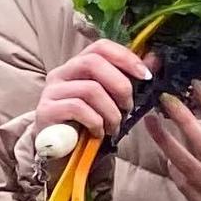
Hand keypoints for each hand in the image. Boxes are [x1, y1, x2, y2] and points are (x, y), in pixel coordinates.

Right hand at [31, 35, 149, 145]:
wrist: (63, 153)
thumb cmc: (89, 124)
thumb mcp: (112, 100)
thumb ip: (129, 79)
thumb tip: (154, 59)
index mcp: (78, 66)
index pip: (100, 47)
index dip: (125, 57)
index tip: (145, 76)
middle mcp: (61, 73)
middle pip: (93, 62)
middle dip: (120, 86)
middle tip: (129, 107)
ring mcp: (51, 91)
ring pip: (90, 89)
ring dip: (111, 112)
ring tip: (114, 127)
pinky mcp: (45, 110)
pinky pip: (78, 108)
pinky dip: (96, 122)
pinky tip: (98, 132)